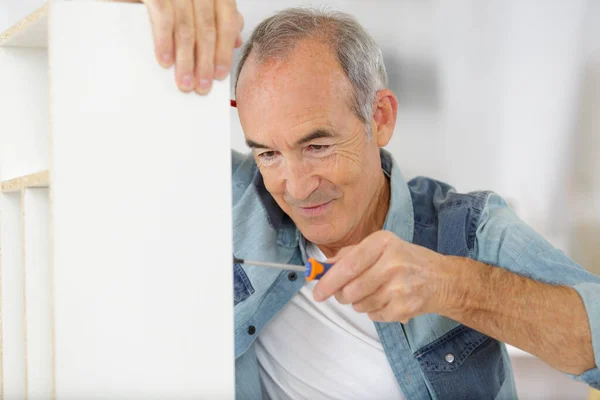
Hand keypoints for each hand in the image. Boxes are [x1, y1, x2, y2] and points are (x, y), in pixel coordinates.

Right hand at [137, 0, 243, 93]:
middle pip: (207, 29)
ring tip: (185, 81)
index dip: (224, 50)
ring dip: (186, 59)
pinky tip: (165, 60)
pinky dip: (164, 41)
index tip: (220, 75)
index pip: (226, 21)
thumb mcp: (199, 4)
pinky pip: (163, 17)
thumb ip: (219, 18)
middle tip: (202, 86)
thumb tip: (236, 41)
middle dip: (205, 61)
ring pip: (186, 28)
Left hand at [313, 231, 455, 322]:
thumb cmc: (405, 260)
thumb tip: (322, 269)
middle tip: (343, 293)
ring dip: (358, 303)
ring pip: (360, 305)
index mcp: (382, 243)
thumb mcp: (380, 247)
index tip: (317, 292)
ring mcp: (400, 287)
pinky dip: (373, 311)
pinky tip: (386, 300)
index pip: (349, 265)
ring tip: (373, 292)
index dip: (329, 281)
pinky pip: (373, 315)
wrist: (441, 279)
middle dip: (341, 295)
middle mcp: (393, 263)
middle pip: (351, 289)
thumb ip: (349, 255)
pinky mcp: (405, 307)